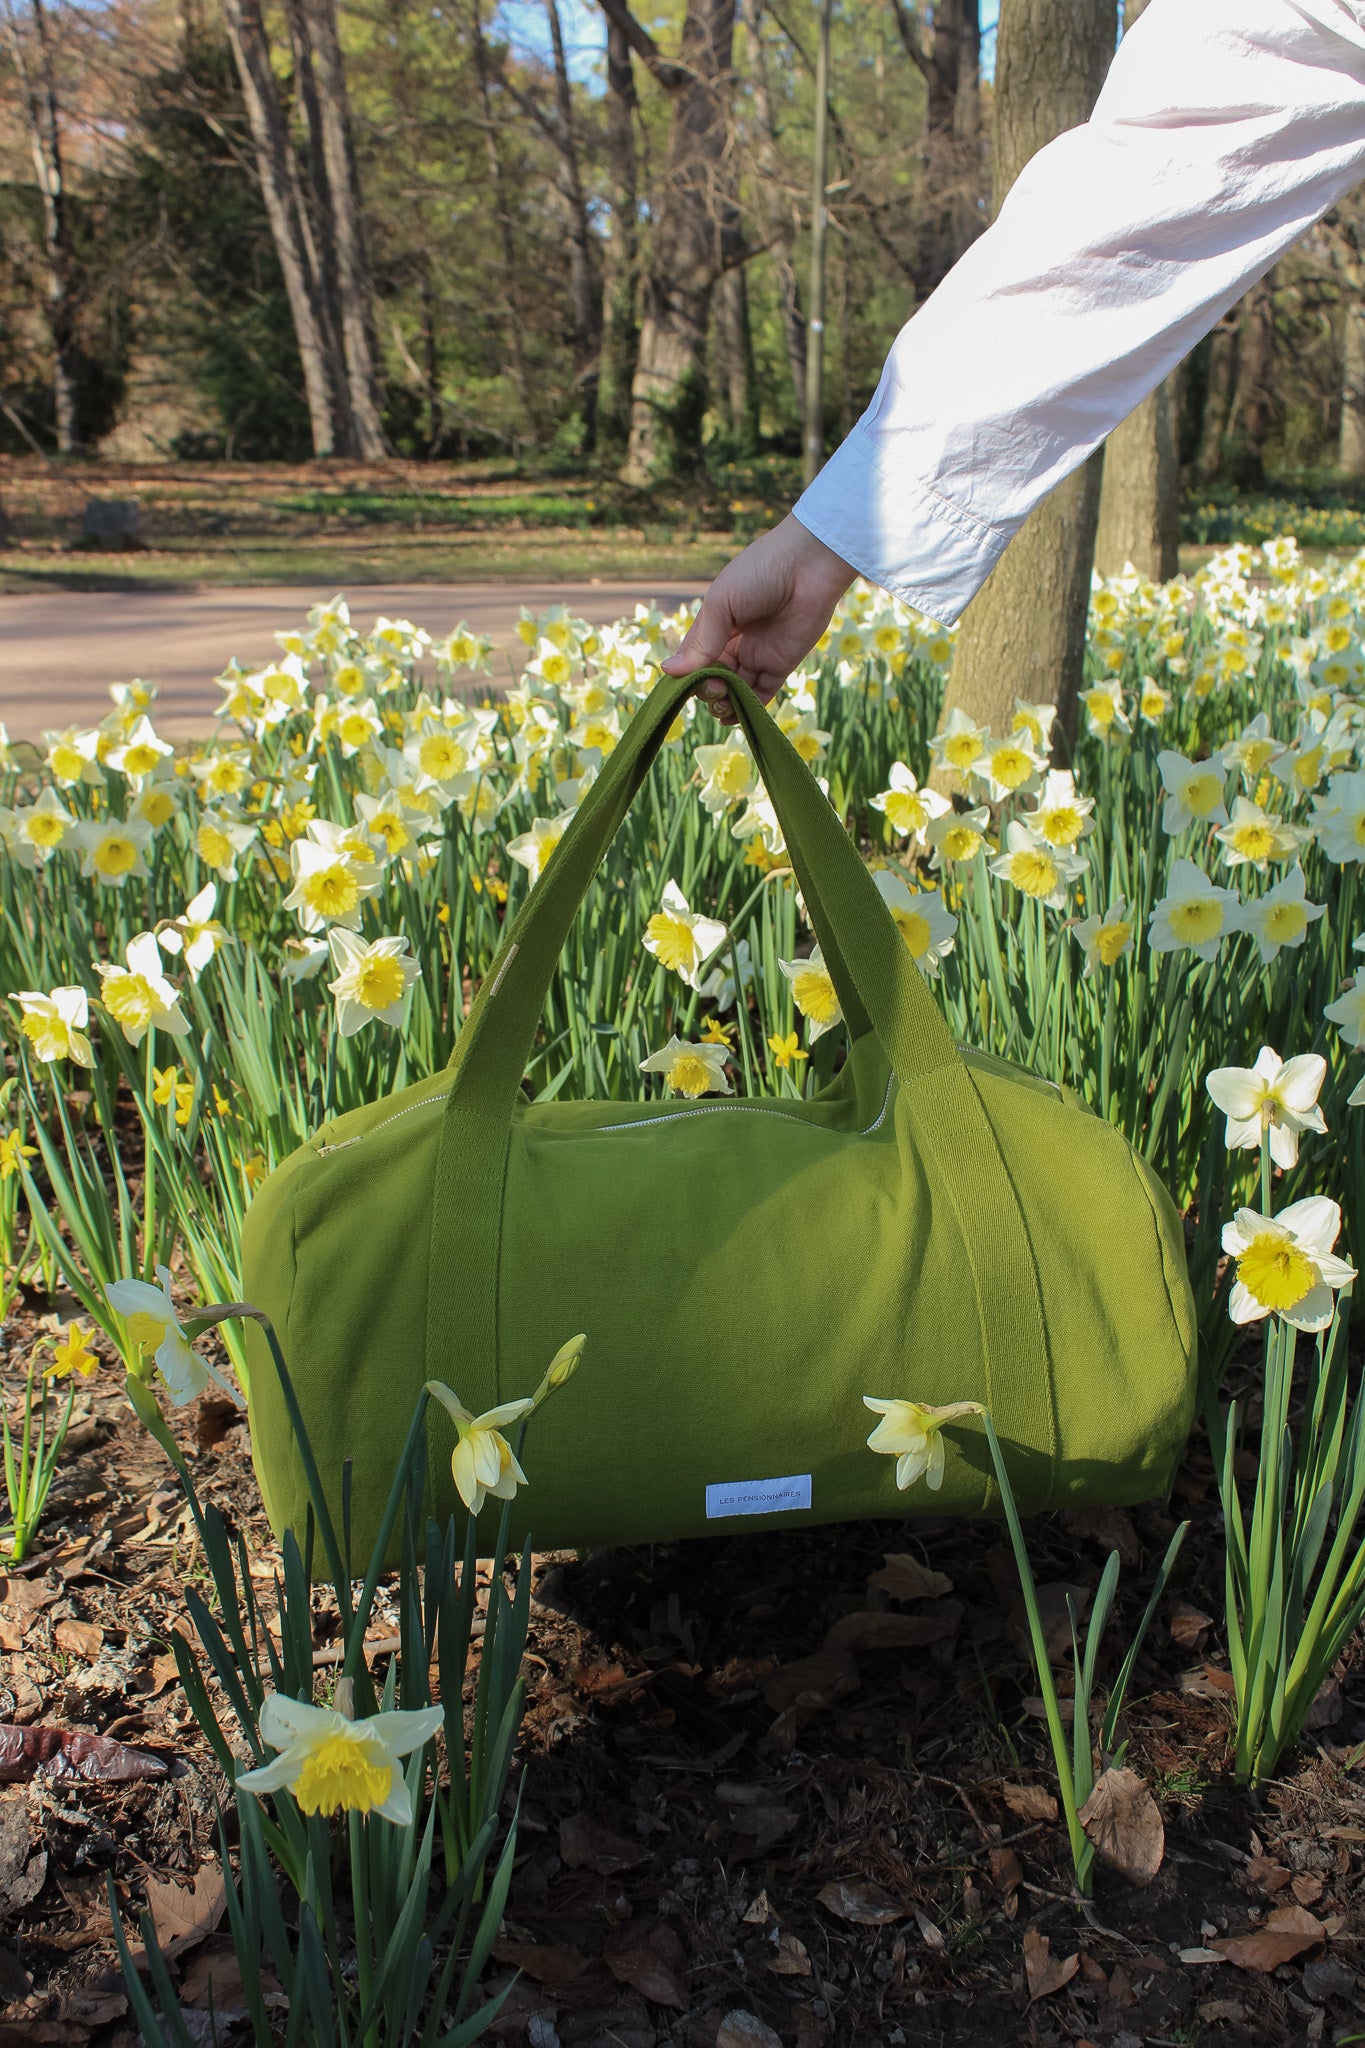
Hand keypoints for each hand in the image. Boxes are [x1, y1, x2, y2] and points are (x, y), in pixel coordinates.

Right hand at [661, 514, 855, 720]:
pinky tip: (735, 715)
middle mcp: (733, 642)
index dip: (686, 675)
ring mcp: (757, 655)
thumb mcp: (721, 604)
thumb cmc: (760, 572)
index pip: (693, 659)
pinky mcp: (780, 665)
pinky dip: (748, 709)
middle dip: (706, 690)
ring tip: (723, 702)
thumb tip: (669, 671)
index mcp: (715, 624)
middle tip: (714, 686)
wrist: (809, 565)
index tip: (684, 683)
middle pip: (712, 678)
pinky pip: (761, 694)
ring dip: (724, 704)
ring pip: (734, 691)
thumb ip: (700, 642)